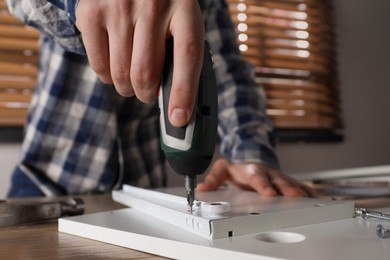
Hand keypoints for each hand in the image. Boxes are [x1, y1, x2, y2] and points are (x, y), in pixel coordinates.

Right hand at [75, 0, 204, 126]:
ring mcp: (118, 7)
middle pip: (146, 74)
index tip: (178, 119)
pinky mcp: (91, 12)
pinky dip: (109, 78)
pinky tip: (116, 66)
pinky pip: (99, 66)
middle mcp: (152, 5)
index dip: (183, 92)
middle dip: (148, 95)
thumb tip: (176, 104)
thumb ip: (182, 54)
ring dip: (128, 89)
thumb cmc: (161, 5)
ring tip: (133, 78)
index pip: (187, 56)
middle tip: (149, 94)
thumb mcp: (181, 19)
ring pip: (121, 75)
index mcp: (184, 8)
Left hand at [197, 159, 314, 196]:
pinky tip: (315, 198)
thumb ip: (213, 178)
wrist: (251, 158)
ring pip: (291, 183)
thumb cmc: (239, 168)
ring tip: (309, 199)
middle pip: (278, 180)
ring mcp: (278, 177)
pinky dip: (307, 191)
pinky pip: (299, 185)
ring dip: (300, 190)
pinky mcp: (286, 181)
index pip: (257, 178)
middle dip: (286, 188)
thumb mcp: (223, 170)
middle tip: (294, 196)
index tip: (269, 193)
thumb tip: (202, 187)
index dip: (263, 185)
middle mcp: (268, 173)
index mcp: (252, 171)